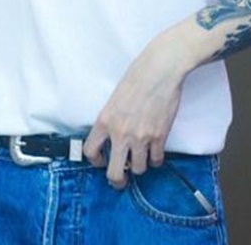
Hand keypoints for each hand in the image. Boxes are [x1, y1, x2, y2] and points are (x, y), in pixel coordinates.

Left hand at [83, 32, 184, 188]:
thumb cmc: (138, 77)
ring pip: (139, 169)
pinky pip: (156, 160)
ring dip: (140, 165)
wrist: (160, 70)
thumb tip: (113, 138)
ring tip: (141, 156)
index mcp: (105, 120)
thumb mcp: (115, 98)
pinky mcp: (159, 137)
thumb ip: (112, 120)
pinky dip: (155, 159)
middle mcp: (121, 132)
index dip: (95, 161)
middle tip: (122, 179)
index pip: (90, 151)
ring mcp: (141, 137)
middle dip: (118, 180)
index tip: (102, 161)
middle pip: (114, 173)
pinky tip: (154, 151)